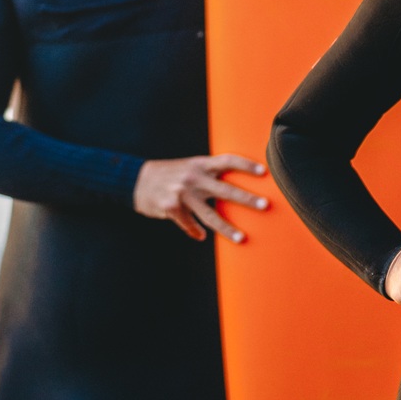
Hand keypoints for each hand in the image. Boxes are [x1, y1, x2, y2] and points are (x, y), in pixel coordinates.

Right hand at [134, 154, 269, 241]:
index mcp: (200, 164)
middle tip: (264, 205)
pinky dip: (196, 231)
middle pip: (226, 190)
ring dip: (227, 228)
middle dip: (247, 199)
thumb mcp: (189, 167)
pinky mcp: (171, 207)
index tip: (264, 172)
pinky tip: (201, 236)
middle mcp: (194, 177)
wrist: (136, 180)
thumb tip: (232, 184)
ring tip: (241, 238)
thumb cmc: (169, 174)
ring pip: (210, 215)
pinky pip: (189, 224)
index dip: (246, 165)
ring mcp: (182, 193)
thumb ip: (208, 173)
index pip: (228, 161)